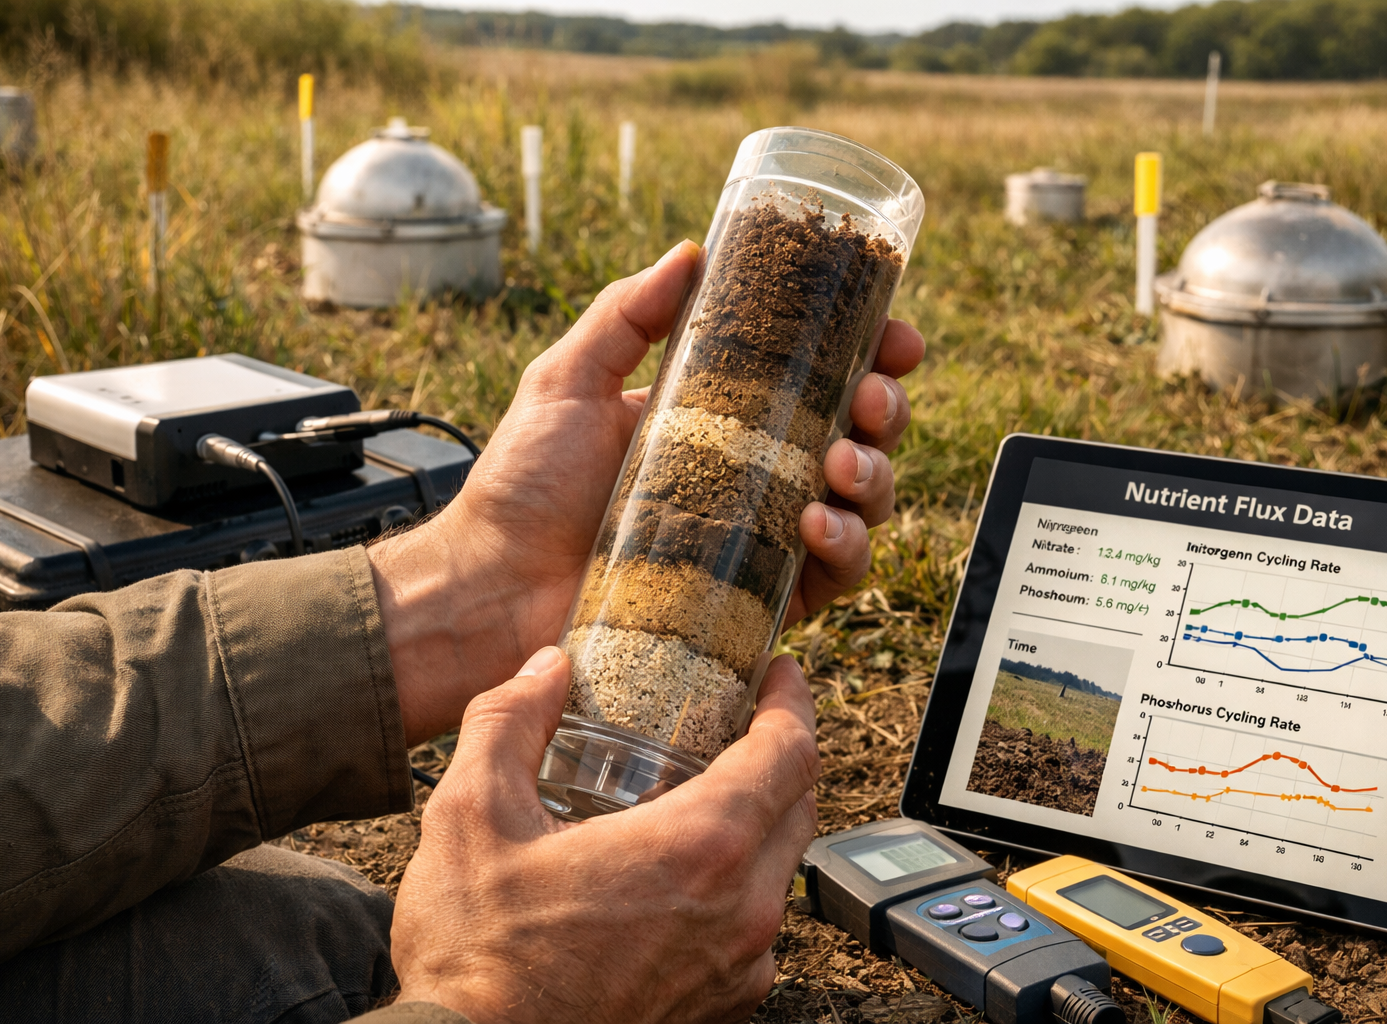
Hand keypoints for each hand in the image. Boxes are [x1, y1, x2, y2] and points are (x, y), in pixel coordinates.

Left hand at [368, 241, 923, 742]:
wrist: (492, 586)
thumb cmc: (522, 486)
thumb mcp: (567, 379)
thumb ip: (624, 315)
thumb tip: (689, 252)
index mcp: (723, 419)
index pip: (819, 380)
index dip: (871, 356)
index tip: (894, 335)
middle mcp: (754, 478)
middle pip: (859, 437)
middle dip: (886, 411)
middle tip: (871, 398)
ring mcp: (761, 542)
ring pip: (862, 505)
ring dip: (876, 477)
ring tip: (840, 463)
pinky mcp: (757, 603)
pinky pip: (834, 578)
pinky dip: (845, 549)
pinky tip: (816, 522)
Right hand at [390, 648, 818, 1023]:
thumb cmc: (478, 957)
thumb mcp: (472, 815)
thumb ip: (510, 723)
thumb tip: (544, 670)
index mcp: (699, 849)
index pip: (791, 752)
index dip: (791, 701)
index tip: (779, 674)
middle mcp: (741, 911)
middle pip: (798, 807)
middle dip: (780, 754)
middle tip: (742, 721)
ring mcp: (738, 968)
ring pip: (780, 870)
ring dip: (758, 824)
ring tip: (703, 795)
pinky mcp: (723, 1008)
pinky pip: (755, 928)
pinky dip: (736, 887)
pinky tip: (680, 878)